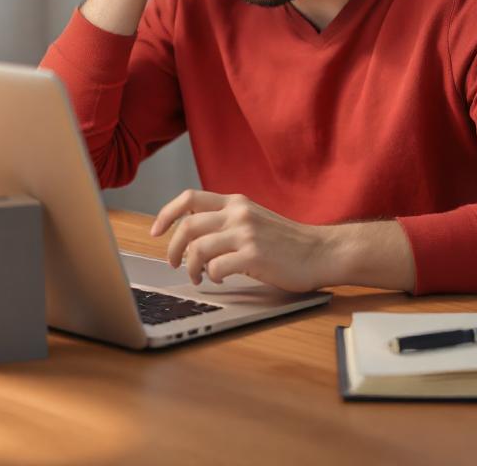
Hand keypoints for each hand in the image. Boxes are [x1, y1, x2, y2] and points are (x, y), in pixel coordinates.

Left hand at [150, 190, 331, 292]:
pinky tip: (219, 279)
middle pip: (187, 226)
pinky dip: (211, 276)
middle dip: (172, 248)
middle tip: (174, 263)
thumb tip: (190, 233)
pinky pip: (217, 267)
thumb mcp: (252, 219)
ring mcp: (246, 233)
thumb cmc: (285, 241)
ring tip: (197, 277)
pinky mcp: (254, 255)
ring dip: (190, 267)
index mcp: (235, 202)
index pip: (189, 198)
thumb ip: (225, 220)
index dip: (166, 214)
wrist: (320, 251)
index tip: (156, 231)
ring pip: (197, 248)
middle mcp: (237, 213)